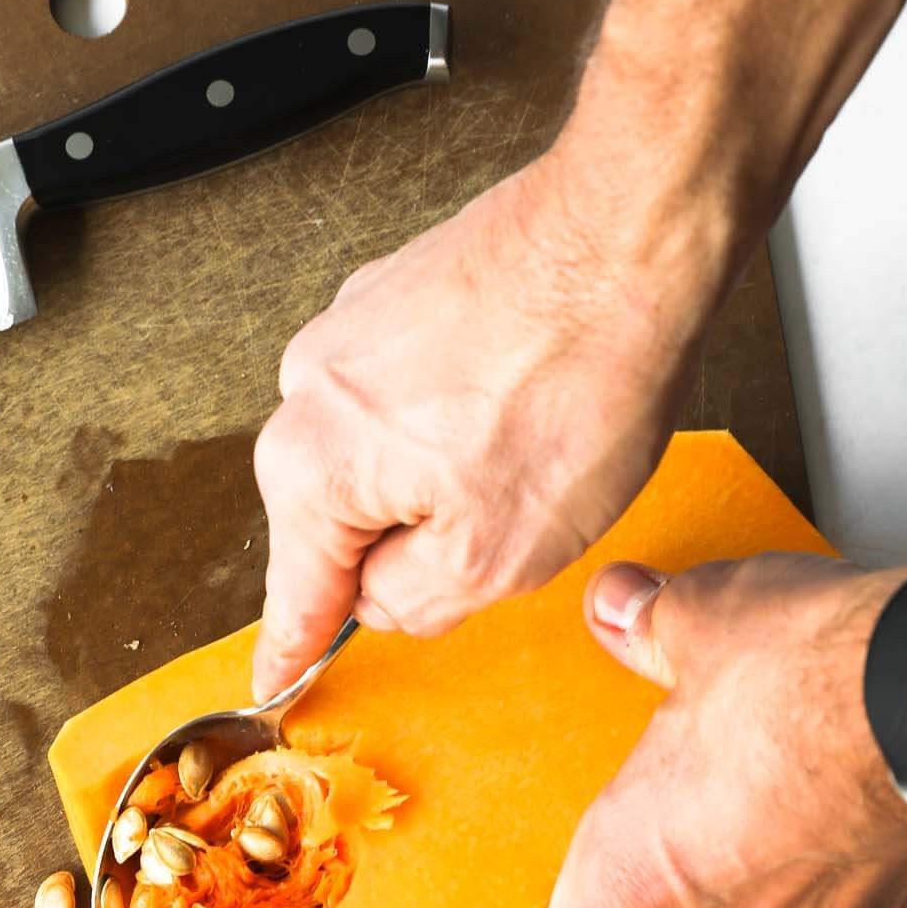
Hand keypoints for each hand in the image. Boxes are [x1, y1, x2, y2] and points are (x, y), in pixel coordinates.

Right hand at [251, 150, 723, 700]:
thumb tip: (384, 596)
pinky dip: (472, 414)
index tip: (274, 679)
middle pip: (350, 520)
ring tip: (537, 441)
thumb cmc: (576, 375)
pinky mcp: (404, 292)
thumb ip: (413, 602)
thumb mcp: (496, 555)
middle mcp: (309, 389)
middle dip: (421, 538)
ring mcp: (353, 329)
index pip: (297, 592)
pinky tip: (535, 398)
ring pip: (392, 456)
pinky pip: (422, 394)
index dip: (296, 646)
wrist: (632, 228)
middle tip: (510, 518)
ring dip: (456, 472)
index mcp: (311, 466)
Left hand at [501, 552, 906, 907]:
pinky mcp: (891, 897)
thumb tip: (623, 607)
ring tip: (749, 793)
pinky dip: (832, 856)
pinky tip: (836, 787)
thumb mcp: (699, 621)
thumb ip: (648, 625)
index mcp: (638, 870)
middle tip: (636, 844)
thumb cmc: (811, 676)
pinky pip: (841, 890)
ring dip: (741, 876)